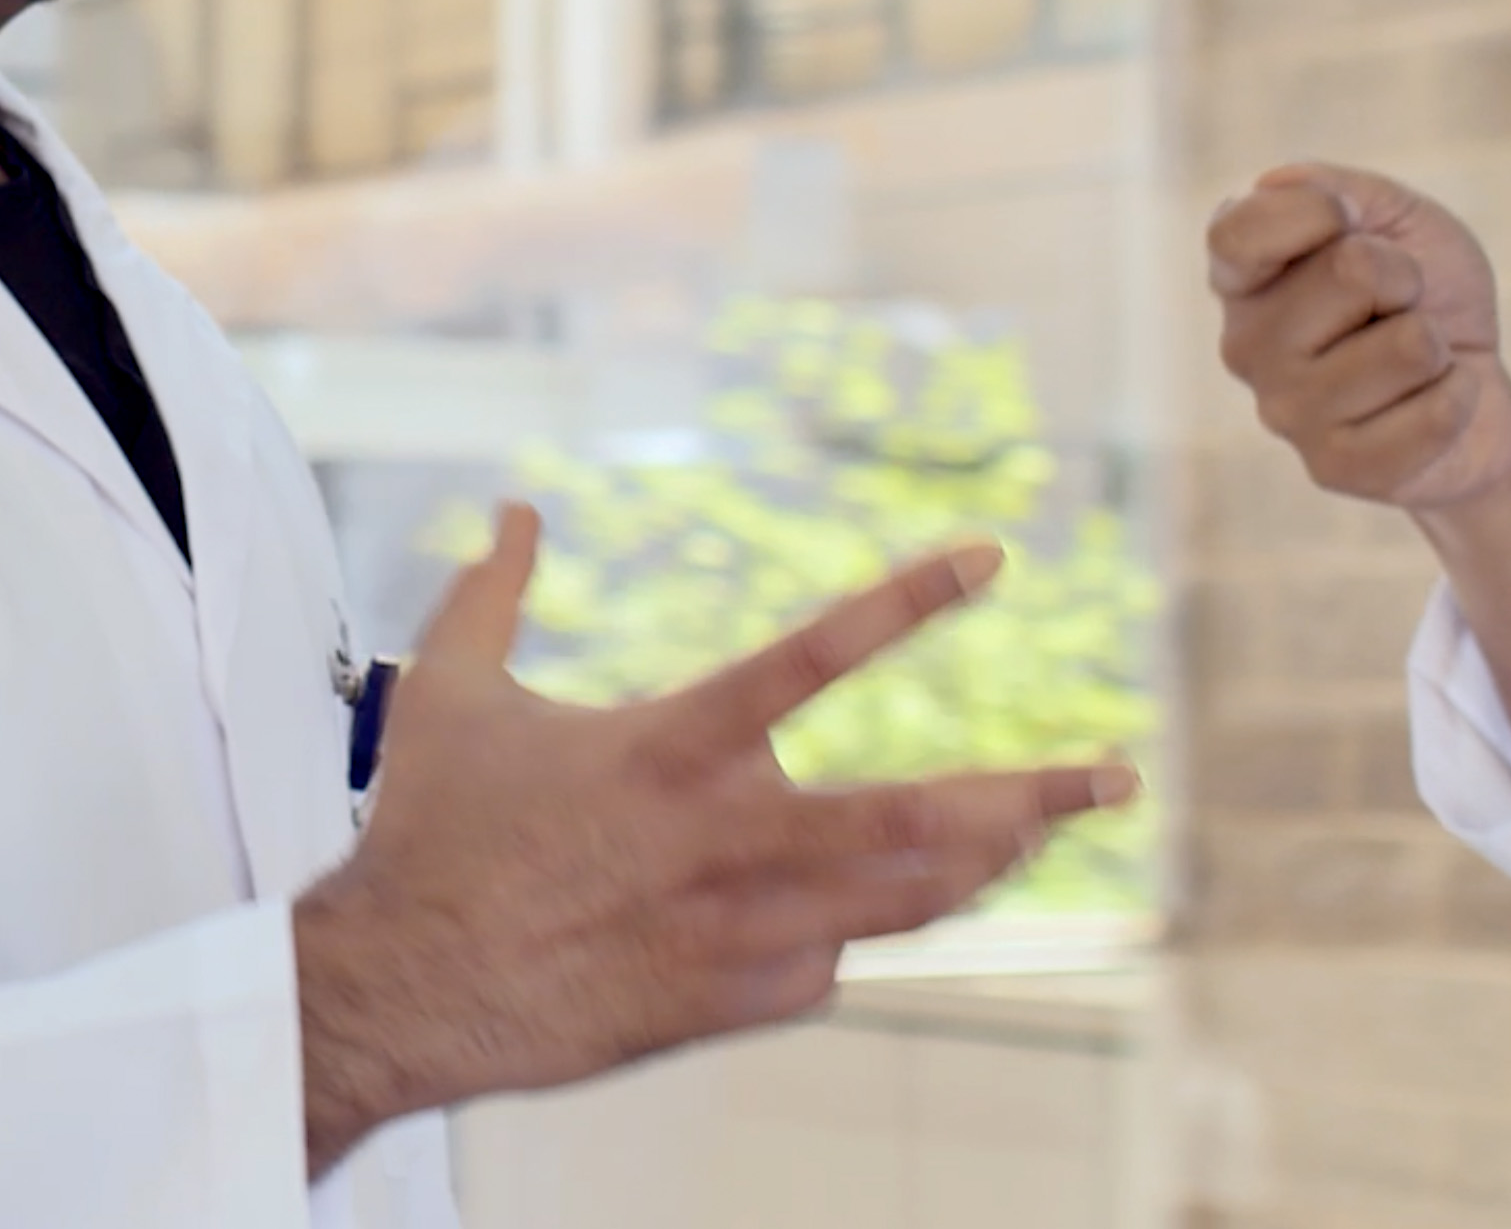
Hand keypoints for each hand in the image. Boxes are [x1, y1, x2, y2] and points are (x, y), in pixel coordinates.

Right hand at [293, 507, 1136, 1168]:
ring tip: (1042, 831)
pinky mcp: (730, 1003)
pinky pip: (826, 966)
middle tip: (1112, 778)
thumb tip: (513, 506)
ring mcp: (740, 931)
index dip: (909, 600)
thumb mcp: (452, 695)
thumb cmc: (427, 839)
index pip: (818, 655)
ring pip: (901, 900)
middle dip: (1027, 797)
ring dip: (983, 864)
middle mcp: (729, 838)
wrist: (399, 993)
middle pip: (914, 816)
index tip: (990, 558)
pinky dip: (845, 935)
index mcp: (675, 747)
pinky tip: (845, 921)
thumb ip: (494, 594)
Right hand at [1207, 163, 1510, 511]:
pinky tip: (1436, 402)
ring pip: (1409, 345)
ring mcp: (1284, 413)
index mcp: (1244, 277)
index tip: (1352, 218)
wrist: (1476, 384)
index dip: (1316, 212)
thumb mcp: (1396, 217)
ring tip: (1416, 360)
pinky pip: (1435, 415)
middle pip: (1352, 270)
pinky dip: (1461, 395)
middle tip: (1399, 305)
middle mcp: (1245, 346)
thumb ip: (1339, 188)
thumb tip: (1279, 186)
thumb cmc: (1426, 291)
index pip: (1239, 232)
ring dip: (1437, 342)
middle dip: (1407, 276)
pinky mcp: (1334, 468)